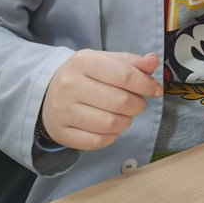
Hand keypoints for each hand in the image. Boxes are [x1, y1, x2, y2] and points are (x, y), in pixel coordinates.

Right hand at [40, 50, 161, 150]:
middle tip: (137, 103)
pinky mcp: (62, 133)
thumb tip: (153, 61)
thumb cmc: (84, 76)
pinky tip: (110, 127)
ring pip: (111, 124)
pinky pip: (98, 141)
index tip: (155, 90)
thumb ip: (130, 62)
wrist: (48, 94)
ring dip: (126, 122)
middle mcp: (70, 85)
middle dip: (138, 105)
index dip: (146, 84)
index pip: (124, 75)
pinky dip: (112, 137)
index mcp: (83, 62)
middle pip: (120, 102)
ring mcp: (64, 111)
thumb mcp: (104, 61)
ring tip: (124, 115)